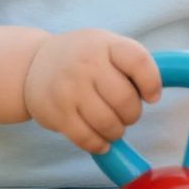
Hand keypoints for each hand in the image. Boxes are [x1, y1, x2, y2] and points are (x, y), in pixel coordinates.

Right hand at [24, 30, 162, 153]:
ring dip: (117, 131)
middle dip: (132, 114)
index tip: (151, 96)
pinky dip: (99, 144)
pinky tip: (100, 140)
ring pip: (109, 124)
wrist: (32, 64)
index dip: (152, 83)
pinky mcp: (57, 113)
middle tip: (126, 113)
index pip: (139, 62)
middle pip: (126, 101)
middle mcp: (86, 64)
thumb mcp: (105, 45)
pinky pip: (87, 139)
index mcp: (105, 44)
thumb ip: (132, 63)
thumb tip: (156, 94)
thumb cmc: (81, 58)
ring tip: (113, 126)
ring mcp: (69, 89)